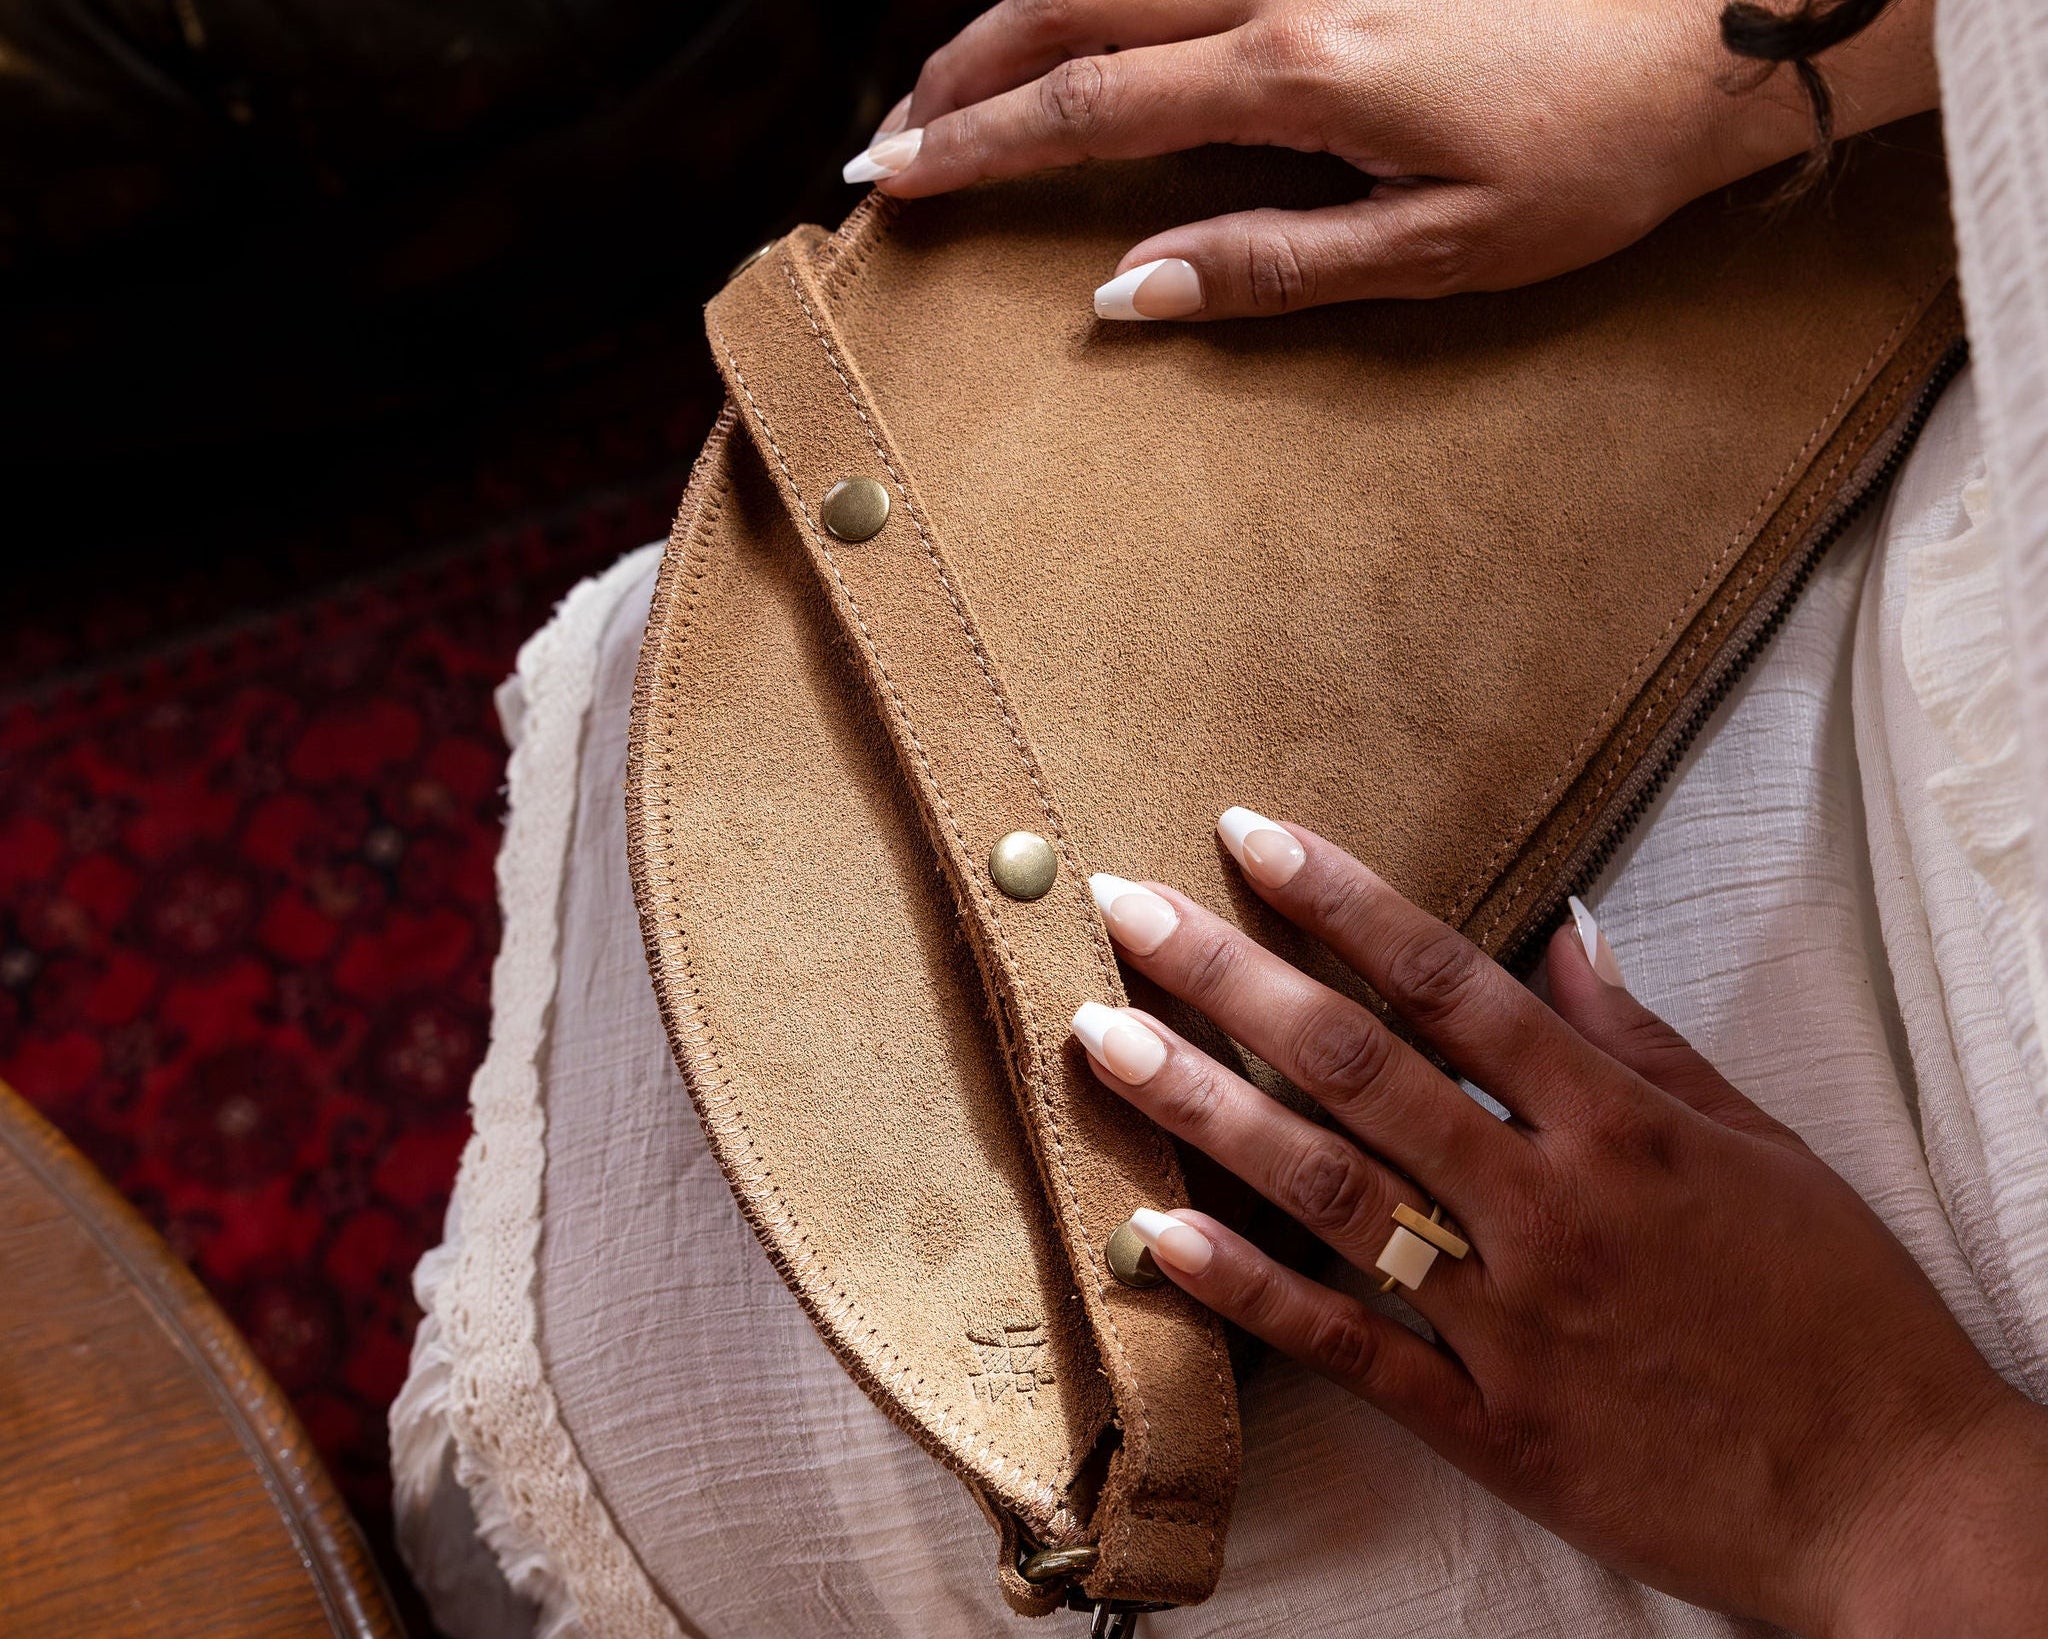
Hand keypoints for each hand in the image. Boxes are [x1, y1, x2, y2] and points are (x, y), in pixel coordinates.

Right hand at [844, 0, 1937, 317]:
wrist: (1721, 26)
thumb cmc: (1594, 147)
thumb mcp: (1442, 250)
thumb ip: (1273, 264)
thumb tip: (1134, 290)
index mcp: (1293, 70)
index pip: (1085, 104)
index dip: (975, 145)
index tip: (893, 181)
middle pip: (1070, 4)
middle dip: (964, 70)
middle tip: (902, 135)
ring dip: (1023, 17)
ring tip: (968, 85)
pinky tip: (1090, 28)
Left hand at [1074, 812, 2047, 1635]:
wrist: (1894, 1498)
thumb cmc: (1836, 1308)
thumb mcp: (1760, 1147)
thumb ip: (1642, 1040)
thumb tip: (1563, 931)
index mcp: (1621, 1125)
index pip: (1453, 981)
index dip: (1343, 900)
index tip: (1253, 836)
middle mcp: (1548, 1205)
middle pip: (1358, 1066)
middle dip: (1230, 975)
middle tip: (1128, 909)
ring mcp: (1508, 1317)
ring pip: (1326, 1190)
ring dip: (1202, 1105)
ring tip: (1102, 1039)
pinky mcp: (1487, 1424)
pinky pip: (1344, 1345)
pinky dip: (1244, 1286)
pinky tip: (1154, 1231)